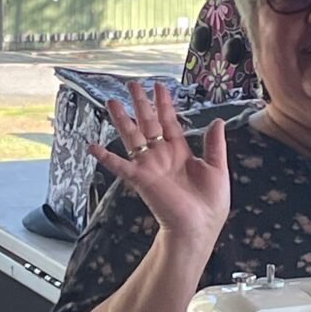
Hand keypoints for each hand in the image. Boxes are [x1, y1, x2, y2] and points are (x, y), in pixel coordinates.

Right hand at [88, 81, 230, 240]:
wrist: (199, 226)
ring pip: (132, 137)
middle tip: (132, 84)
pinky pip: (120, 166)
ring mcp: (149, 166)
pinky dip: (105, 157)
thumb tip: (218, 121)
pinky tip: (92, 146)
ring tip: (112, 102)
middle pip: (148, 124)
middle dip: (140, 104)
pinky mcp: (141, 179)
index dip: (164, 104)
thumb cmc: (210, 203)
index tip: (159, 86)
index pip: (169, 121)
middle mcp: (162, 156)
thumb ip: (215, 144)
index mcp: (180, 152)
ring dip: (122, 120)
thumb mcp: (217, 168)